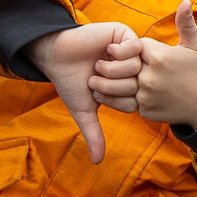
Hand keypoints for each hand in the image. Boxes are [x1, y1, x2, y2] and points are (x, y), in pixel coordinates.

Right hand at [28, 20, 137, 161]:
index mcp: (126, 87)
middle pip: (139, 84)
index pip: (136, 100)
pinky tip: (106, 50)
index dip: (115, 100)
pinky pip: (136, 47)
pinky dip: (118, 52)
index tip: (98, 94)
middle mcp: (132, 70)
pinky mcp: (126, 35)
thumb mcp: (84, 111)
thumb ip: (94, 134)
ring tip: (98, 65)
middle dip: (112, 86)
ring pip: (137, 66)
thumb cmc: (70, 82)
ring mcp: (130, 52)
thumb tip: (97, 162)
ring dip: (112, 68)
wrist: (57, 55)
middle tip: (95, 79)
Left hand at [93, 2, 196, 130]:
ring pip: (118, 88)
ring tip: (93, 82)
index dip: (130, 49)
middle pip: (120, 68)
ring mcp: (147, 95)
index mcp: (160, 56)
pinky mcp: (146, 110)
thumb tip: (186, 0)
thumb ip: (185, 23)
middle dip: (110, 66)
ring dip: (105, 86)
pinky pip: (126, 104)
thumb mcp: (196, 45)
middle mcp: (150, 76)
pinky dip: (117, 101)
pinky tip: (107, 97)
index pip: (133, 48)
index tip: (125, 51)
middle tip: (98, 65)